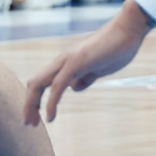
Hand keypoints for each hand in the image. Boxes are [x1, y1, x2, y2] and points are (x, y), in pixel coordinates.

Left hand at [24, 1, 154, 124]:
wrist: (127, 30)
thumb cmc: (116, 48)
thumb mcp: (97, 69)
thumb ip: (85, 78)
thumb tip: (74, 88)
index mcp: (66, 63)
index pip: (42, 82)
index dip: (36, 100)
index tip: (36, 118)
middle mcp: (62, 61)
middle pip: (35, 83)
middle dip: (28, 104)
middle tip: (28, 124)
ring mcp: (67, 61)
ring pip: (39, 83)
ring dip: (32, 105)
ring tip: (32, 123)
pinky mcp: (76, 62)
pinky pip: (58, 85)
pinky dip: (51, 102)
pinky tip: (50, 117)